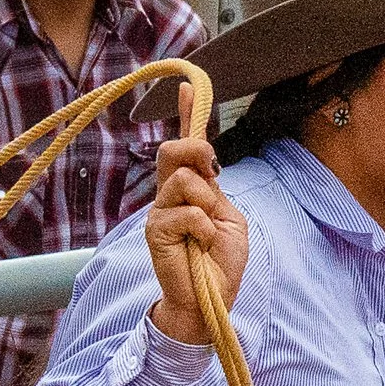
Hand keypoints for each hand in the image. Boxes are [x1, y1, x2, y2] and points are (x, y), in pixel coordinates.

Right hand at [146, 91, 249, 347]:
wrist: (211, 298)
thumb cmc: (220, 262)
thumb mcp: (229, 219)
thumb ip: (214, 192)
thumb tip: (203, 169)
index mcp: (192, 189)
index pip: (186, 148)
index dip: (188, 115)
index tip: (190, 87)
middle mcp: (170, 195)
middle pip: (172, 151)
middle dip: (195, 152)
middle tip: (213, 172)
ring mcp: (159, 212)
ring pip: (182, 180)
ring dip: (205, 202)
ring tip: (207, 229)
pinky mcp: (154, 231)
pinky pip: (184, 212)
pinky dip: (202, 227)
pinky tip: (200, 244)